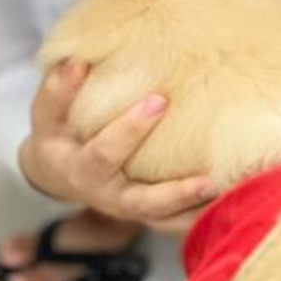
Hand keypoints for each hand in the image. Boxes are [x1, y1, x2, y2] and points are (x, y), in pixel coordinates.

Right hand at [17, 60, 213, 229]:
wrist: (59, 172)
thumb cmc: (58, 133)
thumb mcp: (47, 113)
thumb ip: (59, 90)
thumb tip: (76, 61)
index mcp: (83, 170)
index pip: (106, 153)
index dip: (131, 129)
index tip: (160, 100)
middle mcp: (109, 197)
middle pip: (144, 202)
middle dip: (176, 191)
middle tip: (208, 176)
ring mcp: (132, 209)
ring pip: (168, 218)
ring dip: (199, 209)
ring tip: (231, 194)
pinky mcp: (150, 212)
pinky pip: (179, 219)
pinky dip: (203, 213)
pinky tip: (234, 196)